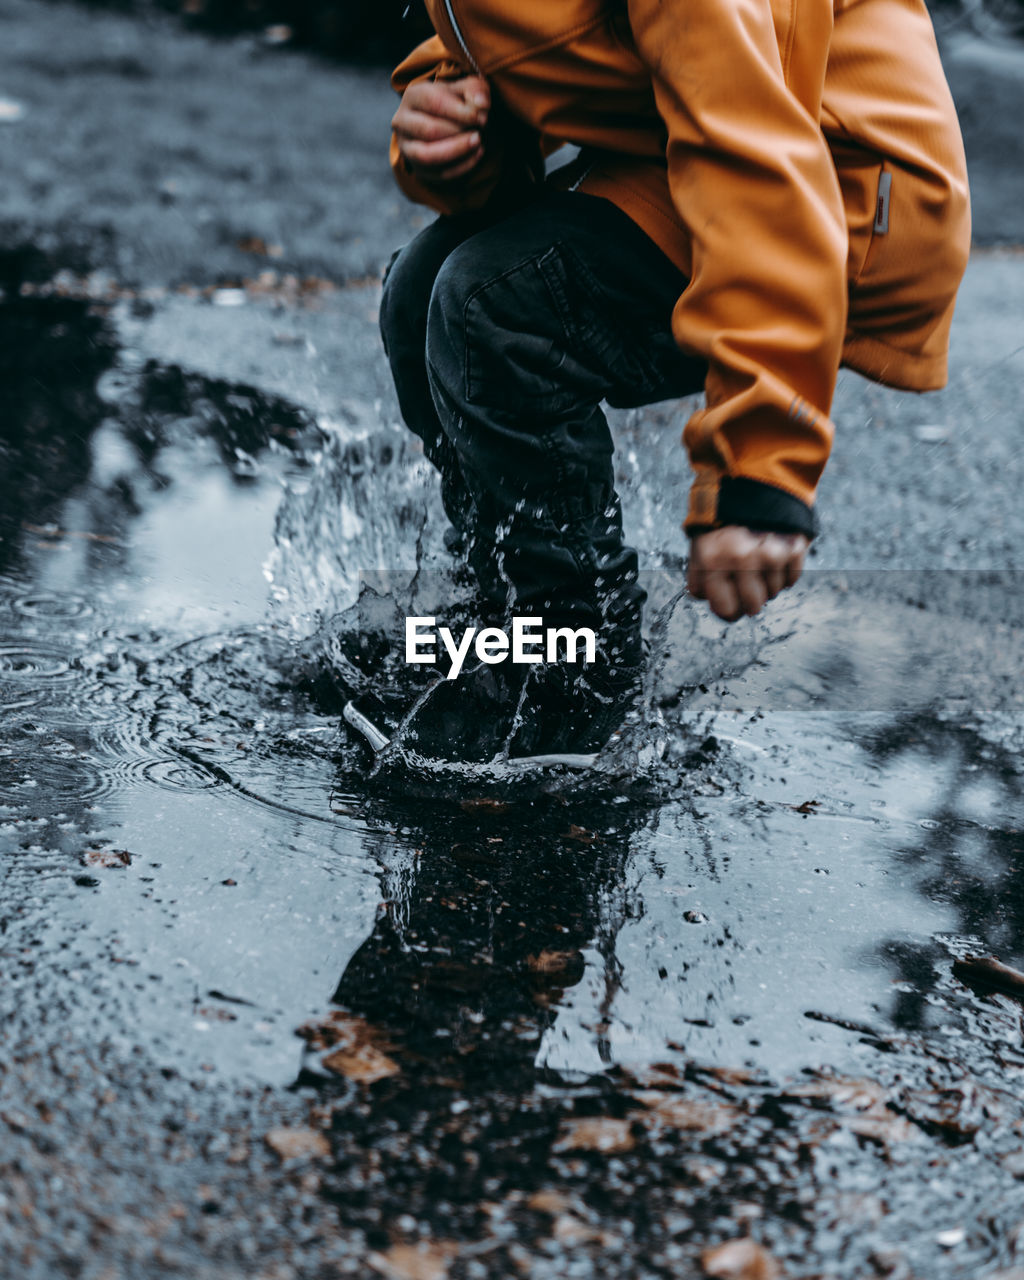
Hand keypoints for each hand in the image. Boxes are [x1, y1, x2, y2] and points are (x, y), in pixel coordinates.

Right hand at [392, 76, 489, 182]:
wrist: (443, 121)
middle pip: (429, 130)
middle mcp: (402, 121)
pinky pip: (437, 173)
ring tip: (478, 143)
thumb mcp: (464, 88)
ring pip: (427, 155)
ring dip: (457, 151)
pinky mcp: (417, 168)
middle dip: (458, 133)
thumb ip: (475, 90)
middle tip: (480, 132)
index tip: (481, 117)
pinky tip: (476, 155)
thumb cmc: (453, 102)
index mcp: (412, 95)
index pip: (433, 102)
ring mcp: (406, 147)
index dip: (460, 112)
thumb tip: (482, 103)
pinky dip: (461, 166)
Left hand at [687, 526, 808, 621]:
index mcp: (713, 560)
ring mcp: (770, 553)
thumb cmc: (722, 520)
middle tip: (746, 582)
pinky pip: (791, 579)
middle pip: (753, 607)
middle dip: (749, 599)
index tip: (729, 600)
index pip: (726, 610)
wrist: (753, 481)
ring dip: (767, 582)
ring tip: (759, 559)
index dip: (728, 608)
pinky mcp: (793, 547)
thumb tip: (717, 606)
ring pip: (773, 593)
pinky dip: (783, 572)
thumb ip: (702, 580)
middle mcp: (741, 558)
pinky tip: (774, 553)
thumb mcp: (699, 546)